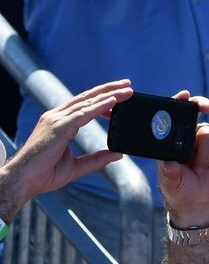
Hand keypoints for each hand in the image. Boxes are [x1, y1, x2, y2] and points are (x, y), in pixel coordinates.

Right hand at [1, 80, 131, 204]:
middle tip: (128, 84)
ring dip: (109, 95)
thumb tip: (117, 154)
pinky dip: (99, 106)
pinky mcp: (59, 127)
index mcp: (60, 123)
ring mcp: (56, 120)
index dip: (101, 98)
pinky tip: (113, 101)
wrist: (25, 178)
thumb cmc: (45, 173)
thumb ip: (97, 159)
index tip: (119, 96)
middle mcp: (57, 117)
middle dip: (108, 89)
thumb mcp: (78, 166)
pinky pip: (83, 114)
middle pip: (87, 98)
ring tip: (127, 90)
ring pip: (87, 102)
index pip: (83, 104)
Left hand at [157, 91, 208, 228]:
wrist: (196, 200)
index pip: (173, 112)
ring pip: (208, 131)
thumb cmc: (177, 188)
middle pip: (195, 109)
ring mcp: (203, 139)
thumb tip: (170, 163)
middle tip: (207, 107)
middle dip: (201, 104)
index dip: (179, 101)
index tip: (185, 96)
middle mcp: (186, 133)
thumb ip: (169, 171)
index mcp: (169, 136)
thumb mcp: (169, 181)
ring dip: (205, 153)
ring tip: (198, 168)